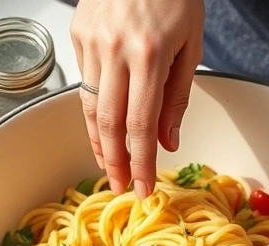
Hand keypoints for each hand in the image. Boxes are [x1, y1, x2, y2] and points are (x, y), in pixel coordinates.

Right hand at [70, 0, 203, 197]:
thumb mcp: (191, 45)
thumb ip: (178, 96)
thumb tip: (168, 142)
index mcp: (148, 54)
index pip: (141, 125)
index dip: (141, 162)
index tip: (142, 187)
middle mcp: (114, 49)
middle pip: (108, 123)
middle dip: (115, 162)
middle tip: (121, 186)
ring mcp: (90, 41)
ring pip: (88, 106)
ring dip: (98, 141)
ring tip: (109, 164)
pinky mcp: (77, 33)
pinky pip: (84, 81)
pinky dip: (92, 107)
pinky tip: (103, 125)